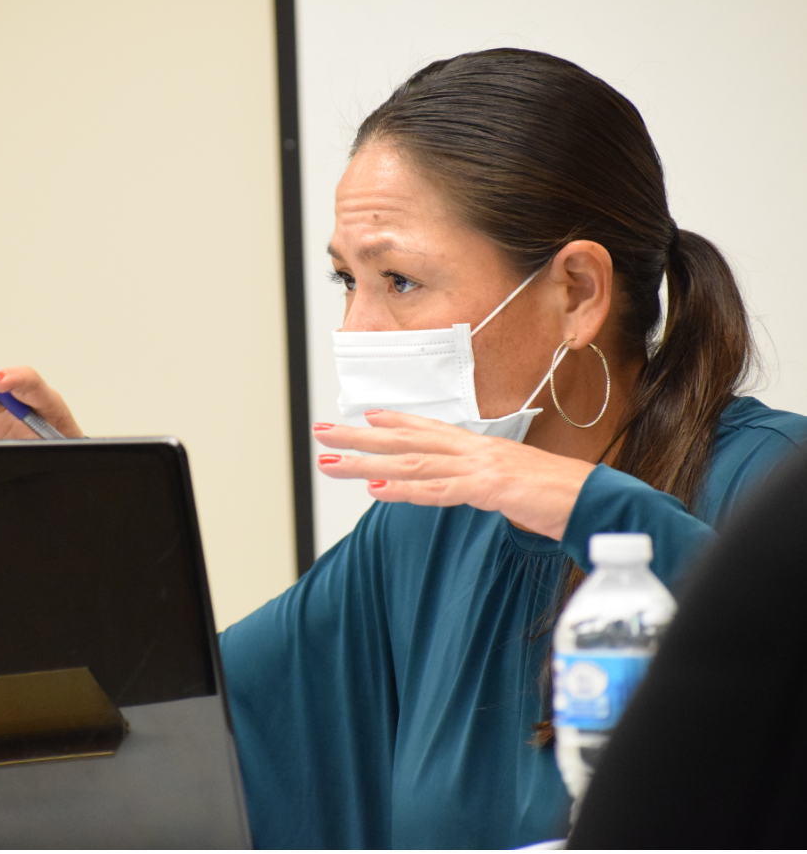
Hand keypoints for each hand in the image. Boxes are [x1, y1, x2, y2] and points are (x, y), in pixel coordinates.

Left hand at [312, 409, 594, 539]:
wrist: (595, 501)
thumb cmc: (558, 495)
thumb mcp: (514, 484)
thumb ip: (485, 482)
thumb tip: (468, 486)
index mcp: (481, 447)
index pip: (428, 429)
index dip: (394, 422)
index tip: (362, 417)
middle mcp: (474, 450)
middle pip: (406, 442)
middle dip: (359, 439)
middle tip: (322, 435)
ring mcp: (479, 467)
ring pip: (412, 462)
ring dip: (368, 463)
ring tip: (333, 464)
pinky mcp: (488, 489)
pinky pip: (439, 489)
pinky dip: (406, 490)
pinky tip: (377, 489)